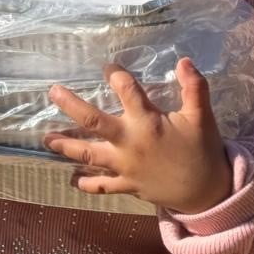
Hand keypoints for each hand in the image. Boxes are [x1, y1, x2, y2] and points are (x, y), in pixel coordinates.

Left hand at [44, 59, 232, 213]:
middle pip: (94, 122)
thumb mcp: (202, 117)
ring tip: (47, 138)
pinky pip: (101, 185)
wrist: (206, 193)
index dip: (115, 75)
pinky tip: (73, 179)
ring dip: (66, 146)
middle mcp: (130, 143)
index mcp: (148, 122)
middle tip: (53, 92)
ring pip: (89, 154)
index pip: (127, 91)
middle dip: (71, 106)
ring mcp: (124, 166)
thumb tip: (183, 60)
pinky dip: (86, 183)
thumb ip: (194, 88)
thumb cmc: (202, 150)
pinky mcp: (126, 185)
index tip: (108, 67)